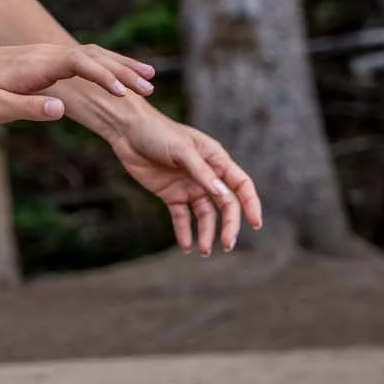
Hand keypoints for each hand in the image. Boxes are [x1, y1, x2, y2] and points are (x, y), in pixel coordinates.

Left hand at [0, 42, 157, 127]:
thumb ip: (28, 108)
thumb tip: (60, 109)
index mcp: (38, 65)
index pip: (79, 64)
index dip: (103, 76)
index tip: (124, 93)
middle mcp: (48, 53)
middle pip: (93, 56)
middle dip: (122, 70)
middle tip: (149, 88)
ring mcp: (51, 53)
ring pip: (93, 54)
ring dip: (120, 65)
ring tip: (149, 79)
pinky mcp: (52, 58)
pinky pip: (86, 58)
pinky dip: (107, 64)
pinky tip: (123, 75)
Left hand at [105, 110, 262, 254]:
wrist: (127, 131)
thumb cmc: (158, 132)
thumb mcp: (182, 150)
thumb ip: (202, 172)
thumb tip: (224, 195)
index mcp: (216, 160)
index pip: (241, 185)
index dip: (250, 204)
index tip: (256, 224)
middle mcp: (206, 176)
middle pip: (225, 205)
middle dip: (228, 225)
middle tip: (227, 245)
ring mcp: (189, 186)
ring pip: (204, 215)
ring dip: (206, 233)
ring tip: (204, 251)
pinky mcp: (171, 194)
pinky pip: (181, 217)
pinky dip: (184, 231)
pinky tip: (186, 246)